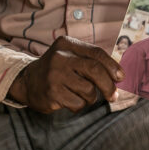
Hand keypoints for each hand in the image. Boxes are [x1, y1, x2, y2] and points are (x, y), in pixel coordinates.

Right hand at [7, 36, 123, 113]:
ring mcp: (54, 75)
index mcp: (66, 44)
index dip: (112, 66)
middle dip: (108, 85)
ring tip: (80, 95)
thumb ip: (91, 60)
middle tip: (113, 95)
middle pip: (95, 71)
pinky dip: (79, 105)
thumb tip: (119, 76)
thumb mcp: (70, 56)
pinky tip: (69, 100)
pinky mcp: (52, 93)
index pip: (96, 53)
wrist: (27, 81)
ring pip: (88, 90)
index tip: (121, 77)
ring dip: (90, 97)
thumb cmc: (57, 69)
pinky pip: (78, 104)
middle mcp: (60, 57)